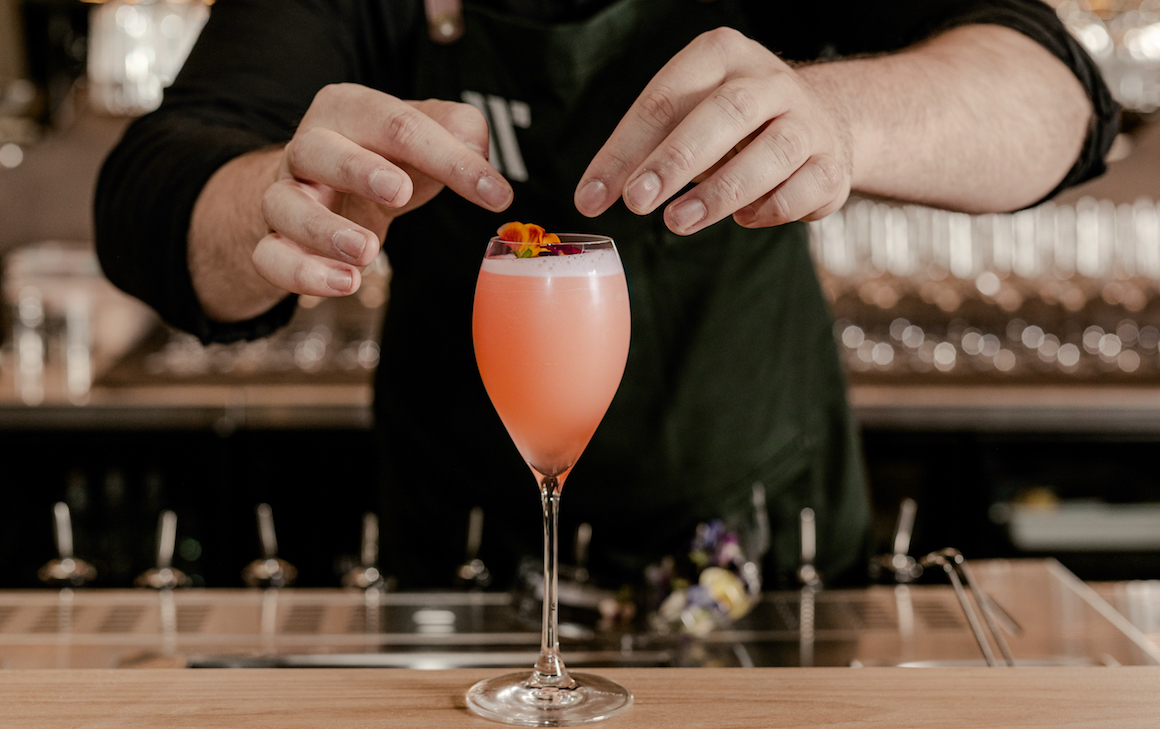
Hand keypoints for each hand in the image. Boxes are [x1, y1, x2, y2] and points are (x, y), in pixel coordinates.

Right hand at [254, 83, 512, 295]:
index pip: (398, 124)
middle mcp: (309, 147)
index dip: (450, 158)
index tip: (496, 194)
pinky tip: (343, 284)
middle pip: (319, 150)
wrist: (325, 189)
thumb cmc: (383, 157)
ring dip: (324, 230)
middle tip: (399, 193)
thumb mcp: (424, 134)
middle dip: (358, 170)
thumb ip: (459, 130)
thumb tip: (477, 152)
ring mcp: (285, 194)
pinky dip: (302, 273)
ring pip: (284, 205)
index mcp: (349, 110)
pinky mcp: (274, 241)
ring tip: (368, 253)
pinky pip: (271, 257)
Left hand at [574, 28, 852, 234]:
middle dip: (677, 159)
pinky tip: (743, 218)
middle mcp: (770, 81)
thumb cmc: (732, 126)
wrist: (819, 124)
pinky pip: (800, 190)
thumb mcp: (684, 119)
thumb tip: (592, 196)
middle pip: (726, 112)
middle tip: (637, 202)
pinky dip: (768, 210)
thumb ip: (640, 151)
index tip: (592, 197)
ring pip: (771, 153)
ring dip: (720, 192)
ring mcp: (808, 122)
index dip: (624, 149)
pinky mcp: (832, 165)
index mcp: (722, 56)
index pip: (666, 98)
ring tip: (678, 222)